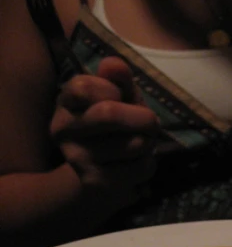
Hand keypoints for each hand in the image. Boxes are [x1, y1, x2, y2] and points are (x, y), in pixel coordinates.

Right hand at [50, 57, 159, 208]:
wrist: (101, 173)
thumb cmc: (113, 126)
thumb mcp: (117, 96)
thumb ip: (118, 78)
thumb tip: (114, 64)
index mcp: (65, 102)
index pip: (83, 87)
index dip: (113, 89)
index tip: (120, 97)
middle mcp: (63, 130)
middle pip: (109, 114)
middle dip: (144, 118)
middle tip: (152, 123)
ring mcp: (77, 159)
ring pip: (133, 144)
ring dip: (150, 142)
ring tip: (143, 143)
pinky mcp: (96, 182)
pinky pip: (140, 168)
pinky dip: (149, 163)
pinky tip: (138, 163)